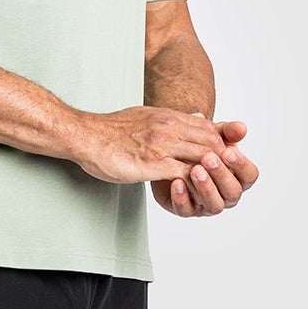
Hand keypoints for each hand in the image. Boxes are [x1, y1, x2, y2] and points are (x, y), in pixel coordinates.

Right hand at [70, 106, 229, 184]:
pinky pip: (186, 175)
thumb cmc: (110, 130)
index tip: (219, 160)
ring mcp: (162, 145)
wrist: (85, 136)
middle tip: (222, 177)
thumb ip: (170, 119)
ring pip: (203, 158)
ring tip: (212, 187)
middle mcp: (169, 127)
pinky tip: (194, 193)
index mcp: (168, 116)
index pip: (208, 127)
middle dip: (221, 160)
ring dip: (211, 174)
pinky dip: (195, 185)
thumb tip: (192, 117)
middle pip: (212, 142)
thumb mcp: (145, 115)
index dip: (218, 144)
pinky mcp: (153, 164)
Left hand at [151, 115, 258, 216]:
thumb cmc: (197, 147)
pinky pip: (186, 210)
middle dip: (221, 175)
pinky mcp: (185, 210)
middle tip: (208, 158)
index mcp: (237, 178)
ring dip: (205, 187)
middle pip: (233, 192)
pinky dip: (182, 197)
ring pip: (214, 205)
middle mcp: (225, 195)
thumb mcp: (212, 136)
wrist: (169, 155)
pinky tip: (176, 182)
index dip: (241, 165)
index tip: (228, 151)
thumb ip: (228, 132)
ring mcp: (206, 205)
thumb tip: (242, 128)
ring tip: (194, 170)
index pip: (249, 176)